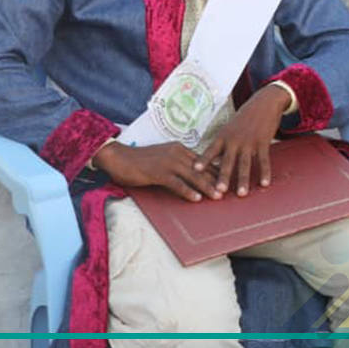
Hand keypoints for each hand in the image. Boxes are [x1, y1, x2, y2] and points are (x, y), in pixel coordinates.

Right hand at [92, 141, 219, 202]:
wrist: (118, 157)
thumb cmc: (141, 160)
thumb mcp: (164, 158)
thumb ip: (179, 163)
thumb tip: (194, 174)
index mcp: (180, 149)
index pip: (204, 161)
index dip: (217, 171)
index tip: (229, 180)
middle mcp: (177, 153)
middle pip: (202, 168)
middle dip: (217, 180)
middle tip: (229, 191)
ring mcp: (168, 162)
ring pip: (192, 175)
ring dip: (206, 187)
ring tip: (218, 196)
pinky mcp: (157, 172)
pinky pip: (176, 183)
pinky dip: (187, 191)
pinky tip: (196, 198)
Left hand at [194, 84, 292, 196]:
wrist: (263, 103)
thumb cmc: (243, 119)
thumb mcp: (228, 129)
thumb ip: (221, 146)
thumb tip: (211, 164)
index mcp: (223, 137)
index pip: (211, 151)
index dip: (203, 161)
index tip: (195, 170)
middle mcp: (234, 140)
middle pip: (227, 162)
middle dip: (223, 177)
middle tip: (218, 191)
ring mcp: (249, 142)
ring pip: (245, 164)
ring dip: (243, 180)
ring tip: (241, 194)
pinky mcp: (263, 142)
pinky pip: (263, 160)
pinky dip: (264, 172)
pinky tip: (264, 183)